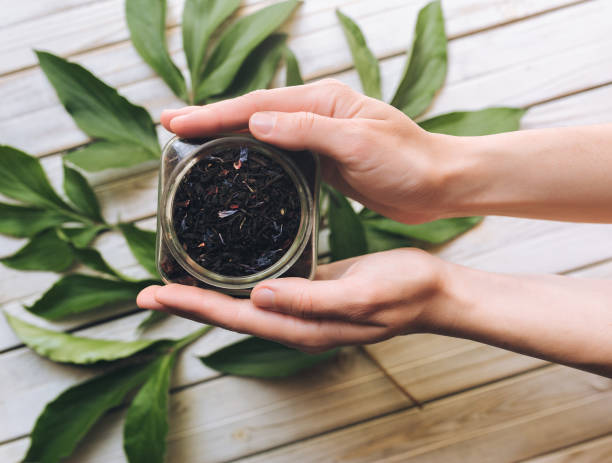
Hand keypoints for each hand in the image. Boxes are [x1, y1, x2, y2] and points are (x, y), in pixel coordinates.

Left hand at [137, 249, 448, 351]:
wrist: (432, 292)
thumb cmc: (403, 291)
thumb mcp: (359, 293)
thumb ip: (310, 299)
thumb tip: (259, 296)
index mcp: (303, 325)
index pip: (235, 316)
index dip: (193, 306)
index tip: (155, 294)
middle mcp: (296, 321)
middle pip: (230, 314)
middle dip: (188, 303)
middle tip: (150, 291)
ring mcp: (302, 308)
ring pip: (243, 303)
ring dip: (208, 294)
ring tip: (177, 281)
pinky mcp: (311, 291)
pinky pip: (264, 289)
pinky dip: (237, 281)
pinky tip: (228, 270)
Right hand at [160, 79, 454, 223]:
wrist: (439, 184)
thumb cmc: (408, 162)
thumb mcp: (359, 144)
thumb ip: (308, 131)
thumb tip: (256, 123)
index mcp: (323, 102)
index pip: (258, 106)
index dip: (214, 114)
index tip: (176, 121)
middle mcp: (316, 114)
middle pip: (253, 115)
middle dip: (210, 120)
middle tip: (170, 127)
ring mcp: (318, 137)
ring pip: (262, 135)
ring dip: (226, 138)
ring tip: (192, 145)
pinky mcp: (322, 161)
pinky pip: (279, 156)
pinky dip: (252, 158)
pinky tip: (237, 168)